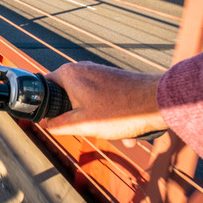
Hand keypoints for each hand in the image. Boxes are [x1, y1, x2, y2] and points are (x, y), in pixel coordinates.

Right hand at [42, 61, 167, 143]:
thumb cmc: (119, 112)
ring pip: (87, 100)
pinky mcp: (113, 78)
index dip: (44, 104)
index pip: (44, 86)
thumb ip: (58, 124)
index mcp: (69, 74)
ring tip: (113, 134)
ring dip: (96, 119)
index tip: (51, 118)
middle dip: (76, 116)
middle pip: (67, 95)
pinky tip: (125, 133)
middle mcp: (82, 68)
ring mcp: (99, 72)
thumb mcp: (81, 124)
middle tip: (85, 128)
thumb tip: (47, 124)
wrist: (157, 103)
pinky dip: (110, 114)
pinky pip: (103, 99)